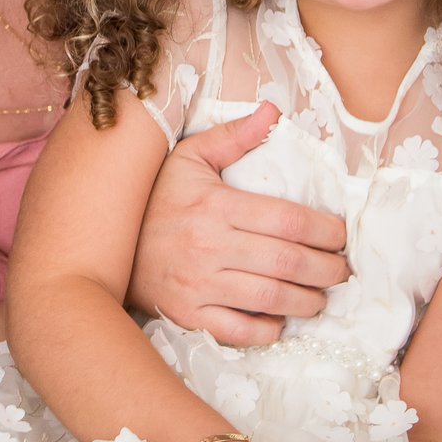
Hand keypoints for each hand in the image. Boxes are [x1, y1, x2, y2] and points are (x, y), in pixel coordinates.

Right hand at [128, 102, 348, 345]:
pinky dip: (269, 329)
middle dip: (328, 269)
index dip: (327, 231)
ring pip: (272, 298)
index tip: (340, 235)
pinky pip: (241, 330)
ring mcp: (198, 285)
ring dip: (308, 301)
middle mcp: (210, 246)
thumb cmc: (153, 200)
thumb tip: (273, 111)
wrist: (100, 245)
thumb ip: (233, 136)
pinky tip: (281, 319)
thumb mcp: (188, 159)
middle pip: (289, 262)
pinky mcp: (189, 315)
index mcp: (216, 206)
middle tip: (341, 270)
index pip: (289, 220)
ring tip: (321, 296)